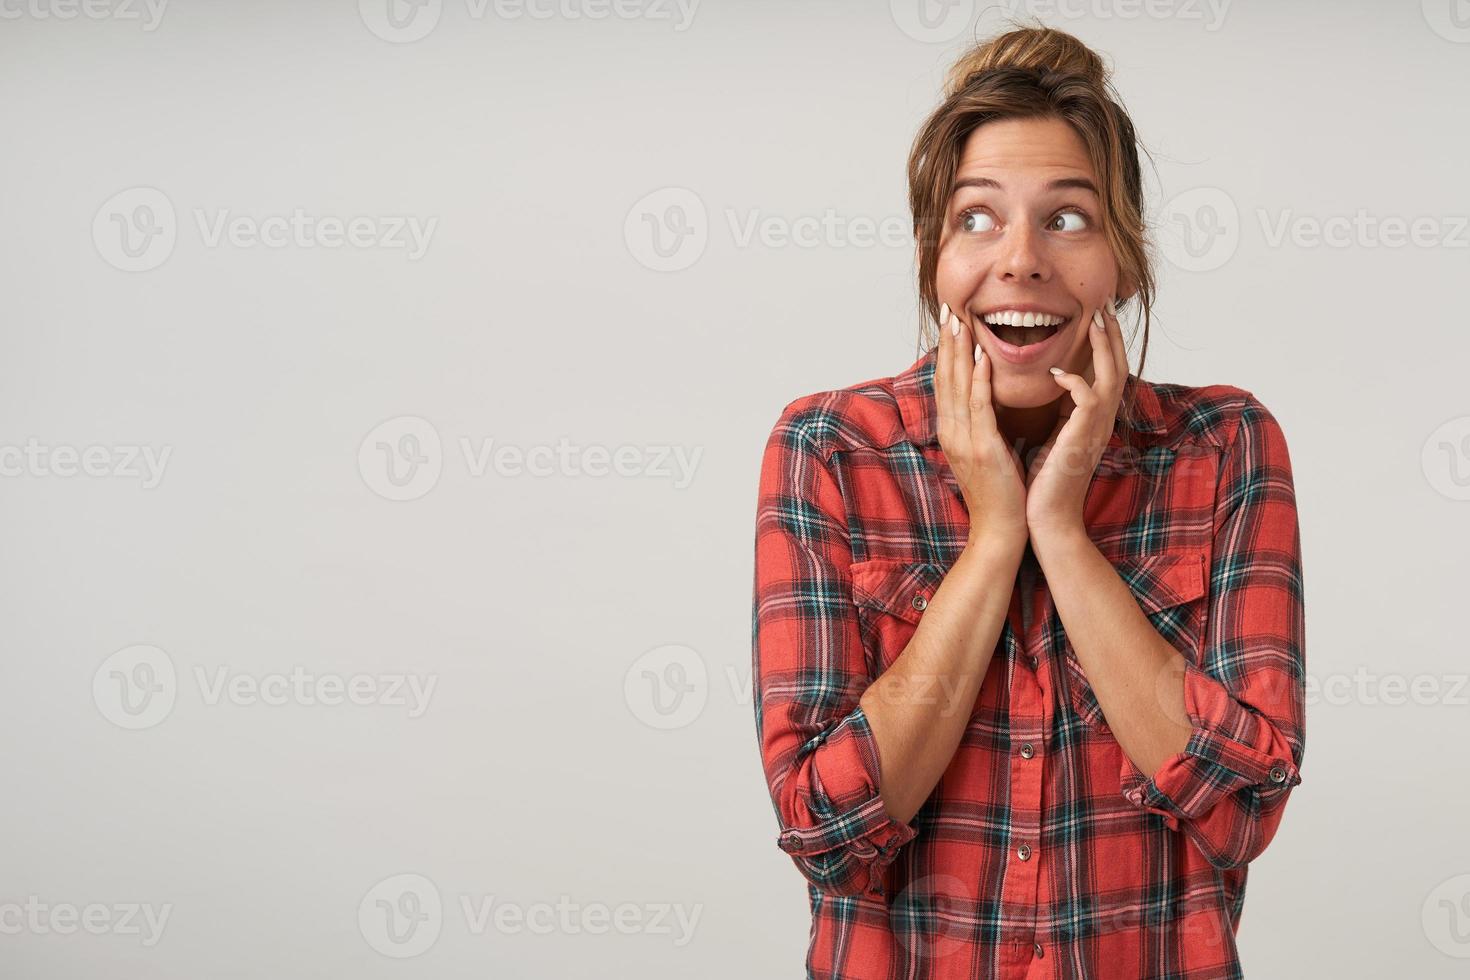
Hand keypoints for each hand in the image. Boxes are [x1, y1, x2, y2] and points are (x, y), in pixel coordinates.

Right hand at [933, 304, 1028, 551]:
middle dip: (948, 342)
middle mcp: (952, 432)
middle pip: (946, 378)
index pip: (947, 383)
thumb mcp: (987, 452)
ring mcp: (964, 440)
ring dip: (959, 352)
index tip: (951, 322)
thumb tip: (988, 402)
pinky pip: (979, 408)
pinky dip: (979, 381)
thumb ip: (983, 425)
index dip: (947, 351)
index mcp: (953, 431)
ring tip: (961, 322)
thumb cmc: (1000, 494)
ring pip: (958, 387)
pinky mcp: (982, 449)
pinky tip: (982, 358)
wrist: (1001, 531)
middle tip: (949, 309)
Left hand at [1023, 298, 1127, 538]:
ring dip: (1103, 347)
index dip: (1105, 342)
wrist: (1046, 519)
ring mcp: (1095, 430)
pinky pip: (1088, 400)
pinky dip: (1076, 382)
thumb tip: (1052, 384)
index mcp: (1093, 418)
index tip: (1096, 313)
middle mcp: (1101, 421)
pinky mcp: (1081, 439)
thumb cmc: (1044, 480)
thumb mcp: (1053, 435)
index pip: (1107, 370)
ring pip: (1111, 376)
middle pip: (1119, 366)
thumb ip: (1059, 410)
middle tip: (1105, 302)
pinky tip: (1058, 371)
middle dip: (1112, 333)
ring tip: (1094, 319)